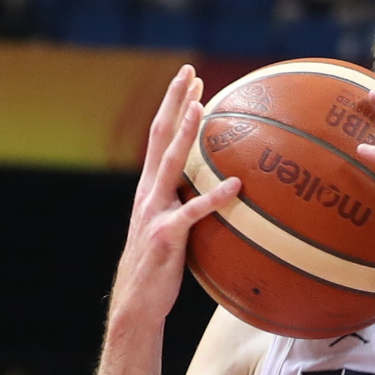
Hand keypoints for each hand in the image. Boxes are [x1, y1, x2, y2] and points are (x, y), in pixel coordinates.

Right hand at [109, 66, 238, 328]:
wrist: (137, 302)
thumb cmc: (162, 266)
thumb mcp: (176, 227)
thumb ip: (193, 203)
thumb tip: (226, 185)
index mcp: (151, 187)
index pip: (161, 137)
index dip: (173, 106)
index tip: (189, 80)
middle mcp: (148, 192)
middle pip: (160, 137)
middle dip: (175, 102)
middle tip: (190, 73)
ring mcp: (154, 212)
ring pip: (170, 164)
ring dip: (185, 134)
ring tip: (202, 107)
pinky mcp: (166, 235)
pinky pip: (193, 212)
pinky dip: (214, 197)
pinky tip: (236, 184)